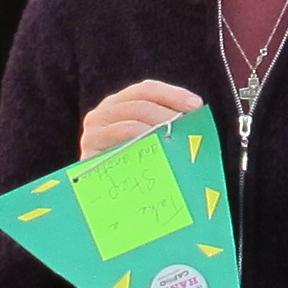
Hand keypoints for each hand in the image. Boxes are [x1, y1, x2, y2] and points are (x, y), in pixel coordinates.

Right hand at [76, 80, 203, 160]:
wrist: (102, 198)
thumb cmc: (133, 168)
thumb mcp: (148, 142)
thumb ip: (163, 127)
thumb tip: (194, 118)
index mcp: (119, 104)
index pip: (147, 89)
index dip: (173, 94)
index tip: (197, 105)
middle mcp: (103, 111)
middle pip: (141, 101)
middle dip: (169, 110)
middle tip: (190, 122)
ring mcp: (94, 128)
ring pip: (132, 117)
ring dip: (159, 123)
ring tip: (177, 134)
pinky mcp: (90, 145)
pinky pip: (120, 133)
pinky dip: (141, 136)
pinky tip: (159, 144)